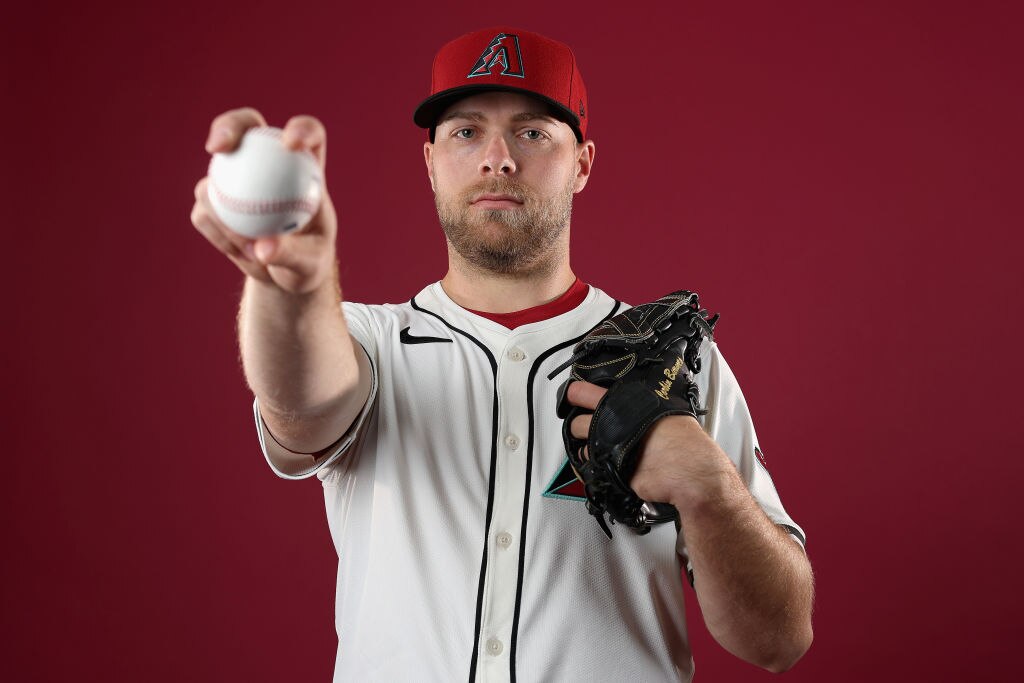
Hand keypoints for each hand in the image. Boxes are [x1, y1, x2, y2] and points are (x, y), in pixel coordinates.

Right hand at [190, 107, 338, 293]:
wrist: (285, 274)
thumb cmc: (309, 261)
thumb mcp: (309, 263)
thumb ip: (291, 254)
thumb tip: (262, 248)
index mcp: (305, 165)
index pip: (308, 133)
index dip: (301, 129)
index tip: (291, 145)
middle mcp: (268, 160)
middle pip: (246, 125)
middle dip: (228, 125)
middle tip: (218, 147)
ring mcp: (236, 176)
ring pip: (213, 176)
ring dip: (224, 217)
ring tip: (253, 251)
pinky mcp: (213, 200)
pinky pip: (204, 212)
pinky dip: (220, 236)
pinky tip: (241, 254)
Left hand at [564, 380, 733, 512]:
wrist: (692, 472)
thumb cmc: (688, 444)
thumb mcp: (669, 410)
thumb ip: (647, 408)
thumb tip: (640, 406)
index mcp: (627, 402)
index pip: (586, 392)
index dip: (577, 394)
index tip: (572, 395)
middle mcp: (613, 423)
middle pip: (578, 421)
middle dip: (579, 425)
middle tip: (585, 426)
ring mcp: (609, 447)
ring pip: (583, 445)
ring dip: (587, 447)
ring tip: (599, 448)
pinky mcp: (610, 469)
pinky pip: (594, 467)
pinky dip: (597, 466)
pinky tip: (608, 464)